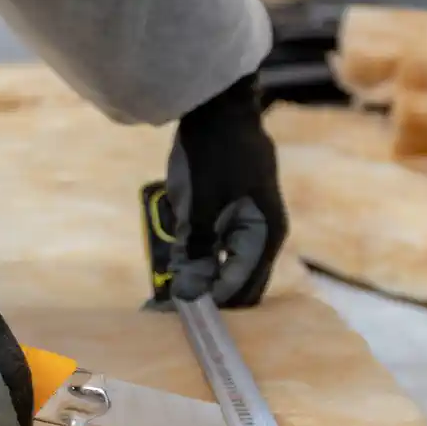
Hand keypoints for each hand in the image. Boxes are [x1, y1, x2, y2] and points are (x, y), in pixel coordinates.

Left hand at [166, 75, 287, 305]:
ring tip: (161, 299)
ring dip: (196, 283)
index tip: (176, 319)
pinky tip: (171, 269)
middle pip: (235, 286)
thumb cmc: (214, 151)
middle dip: (203, 300)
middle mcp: (261, 237)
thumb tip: (188, 294)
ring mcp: (246, 228)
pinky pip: (214, 252)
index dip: (210, 307)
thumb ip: (197, 250)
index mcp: (266, 235)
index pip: (240, 289)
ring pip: (223, 271)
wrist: (218, 106)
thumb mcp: (201, 203)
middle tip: (163, 313)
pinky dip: (194, 262)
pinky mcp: (228, 219)